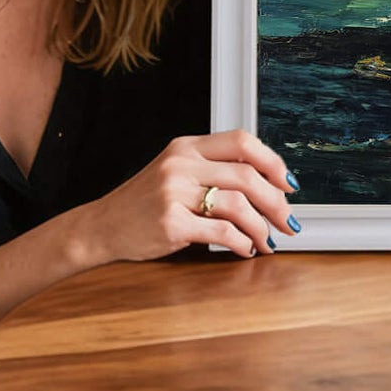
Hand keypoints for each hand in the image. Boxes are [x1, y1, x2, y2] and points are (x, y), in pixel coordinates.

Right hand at [80, 130, 297, 263]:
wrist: (102, 227)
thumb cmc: (144, 203)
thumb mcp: (175, 173)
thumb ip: (212, 170)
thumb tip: (266, 185)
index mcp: (186, 147)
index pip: (242, 141)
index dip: (273, 161)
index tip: (288, 183)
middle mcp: (180, 164)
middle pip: (247, 175)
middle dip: (276, 202)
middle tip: (287, 221)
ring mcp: (174, 193)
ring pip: (238, 205)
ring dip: (262, 227)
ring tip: (267, 241)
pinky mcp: (171, 223)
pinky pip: (221, 231)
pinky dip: (242, 243)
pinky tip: (245, 249)